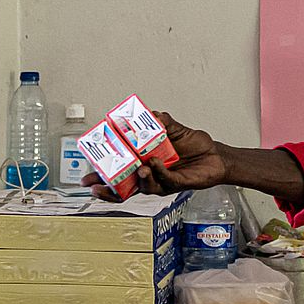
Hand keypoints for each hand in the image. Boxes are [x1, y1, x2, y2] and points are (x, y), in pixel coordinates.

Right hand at [87, 111, 226, 198]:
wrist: (216, 155)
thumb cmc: (195, 146)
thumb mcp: (175, 129)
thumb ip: (162, 122)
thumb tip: (151, 114)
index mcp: (143, 162)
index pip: (118, 173)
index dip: (102, 177)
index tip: (87, 173)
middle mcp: (149, 175)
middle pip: (123, 188)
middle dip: (107, 189)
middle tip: (95, 185)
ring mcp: (161, 181)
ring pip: (143, 186)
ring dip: (139, 178)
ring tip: (140, 168)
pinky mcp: (176, 185)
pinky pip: (163, 181)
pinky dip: (158, 172)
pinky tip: (154, 164)